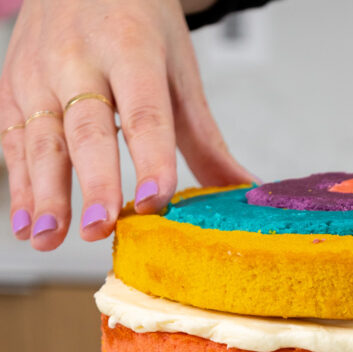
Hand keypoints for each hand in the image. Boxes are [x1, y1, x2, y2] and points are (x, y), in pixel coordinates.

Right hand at [0, 0, 252, 250]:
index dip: (151, 158)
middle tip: (99, 229)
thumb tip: (244, 191)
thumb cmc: (136, 25)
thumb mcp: (178, 71)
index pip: (145, 111)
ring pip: (41, 139)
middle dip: (93, 183)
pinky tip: (26, 224)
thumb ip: (205, 140)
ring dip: (45, 194)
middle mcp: (79, 58)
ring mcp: (39, 72)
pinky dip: (20, 186)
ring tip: (48, 239)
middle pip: (88, 129)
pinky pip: (12, 140)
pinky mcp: (13, 86)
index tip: (155, 201)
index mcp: (131, 50)